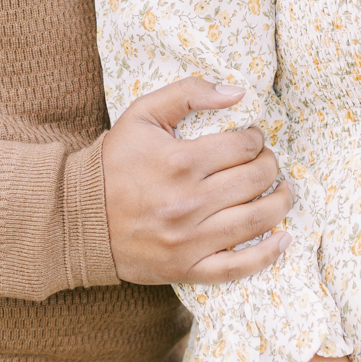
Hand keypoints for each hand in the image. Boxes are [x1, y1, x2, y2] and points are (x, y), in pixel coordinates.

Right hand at [101, 77, 292, 285]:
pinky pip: (238, 266)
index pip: (244, 147)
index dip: (256, 139)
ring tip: (283, 192)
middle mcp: (188, 202)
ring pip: (256, 220)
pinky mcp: (186, 268)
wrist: (77, 216)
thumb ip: (189, 93)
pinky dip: (268, 255)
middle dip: (270, 166)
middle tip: (266, 162)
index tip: (252, 139)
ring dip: (280, 203)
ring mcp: (189, 239)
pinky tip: (283, 240)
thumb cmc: (114, 162)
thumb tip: (238, 93)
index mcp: (180, 161)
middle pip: (255, 180)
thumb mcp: (142, 114)